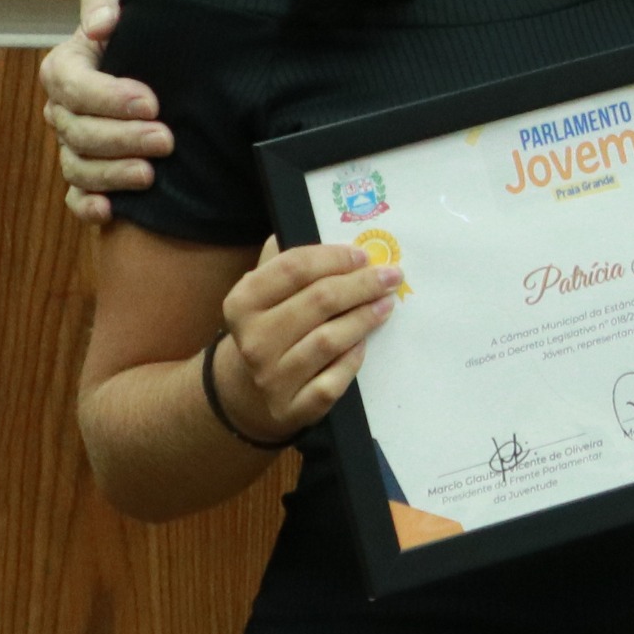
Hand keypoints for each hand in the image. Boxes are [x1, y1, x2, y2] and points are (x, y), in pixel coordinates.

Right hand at [43, 0, 162, 225]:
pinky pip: (77, 196)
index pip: (69, 82)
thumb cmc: (157, 22)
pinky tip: (113, 211)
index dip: (105, 96)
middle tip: (165, 140)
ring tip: (151, 175)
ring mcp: (77, 143)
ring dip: (111, 174)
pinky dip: (89, 206)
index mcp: (71, 64)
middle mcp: (67, 106)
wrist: (188, 57)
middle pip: (75, 129)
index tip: (150, 102)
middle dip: (120, 138)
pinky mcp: (93, 173)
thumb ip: (109, 0)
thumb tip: (99, 26)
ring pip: (76, 165)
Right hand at [215, 240, 395, 435]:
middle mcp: (252, 340)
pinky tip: (364, 345)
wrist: (247, 392)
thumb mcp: (264, 292)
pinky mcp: (292, 408)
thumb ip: (285, 261)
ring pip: (329, 340)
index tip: (363, 255)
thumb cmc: (269, 327)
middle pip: (318, 301)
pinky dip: (352, 360)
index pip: (293, 268)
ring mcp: (271, 378)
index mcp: (242, 302)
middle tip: (390, 276)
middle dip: (361, 284)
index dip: (334, 258)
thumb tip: (321, 224)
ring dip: (364, 318)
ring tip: (387, 304)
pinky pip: (332, 381)